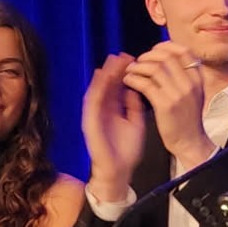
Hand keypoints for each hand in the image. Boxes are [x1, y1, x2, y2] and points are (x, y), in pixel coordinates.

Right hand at [82, 53, 143, 199]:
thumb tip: (138, 87)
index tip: (135, 60)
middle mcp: (103, 110)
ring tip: (113, 61)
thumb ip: (134, 106)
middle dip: (115, 70)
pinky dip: (96, 89)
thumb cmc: (126, 150)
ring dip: (104, 75)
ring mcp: (95, 116)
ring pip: (98, 90)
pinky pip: (92, 103)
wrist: (118, 171)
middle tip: (124, 55)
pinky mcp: (90, 122)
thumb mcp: (135, 123)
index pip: (119, 87)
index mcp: (114, 110)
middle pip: (108, 86)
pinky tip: (101, 77)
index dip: (126, 73)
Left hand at [123, 40, 214, 169]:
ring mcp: (178, 94)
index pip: (183, 51)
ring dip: (138, 66)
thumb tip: (167, 58)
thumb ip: (185, 76)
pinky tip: (128, 81)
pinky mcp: (165, 105)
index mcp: (198, 78)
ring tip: (130, 70)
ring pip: (155, 68)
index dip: (166, 47)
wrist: (190, 141)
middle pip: (167, 57)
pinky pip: (145, 84)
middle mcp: (190, 83)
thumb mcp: (194, 93)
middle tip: (138, 61)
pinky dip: (134, 79)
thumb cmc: (188, 118)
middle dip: (148, 55)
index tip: (154, 50)